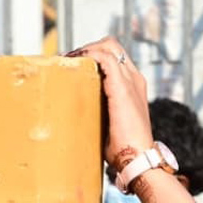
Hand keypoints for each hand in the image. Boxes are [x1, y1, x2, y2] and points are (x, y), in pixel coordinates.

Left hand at [67, 37, 152, 169]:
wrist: (136, 157)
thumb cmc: (120, 147)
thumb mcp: (107, 123)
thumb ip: (96, 111)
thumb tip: (72, 113)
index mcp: (132, 85)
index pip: (114, 56)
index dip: (92, 54)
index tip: (71, 63)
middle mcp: (134, 78)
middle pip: (111, 45)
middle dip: (86, 48)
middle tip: (65, 60)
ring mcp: (130, 81)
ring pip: (108, 47)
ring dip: (84, 49)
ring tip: (65, 59)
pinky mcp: (123, 88)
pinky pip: (106, 59)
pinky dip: (89, 56)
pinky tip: (74, 63)